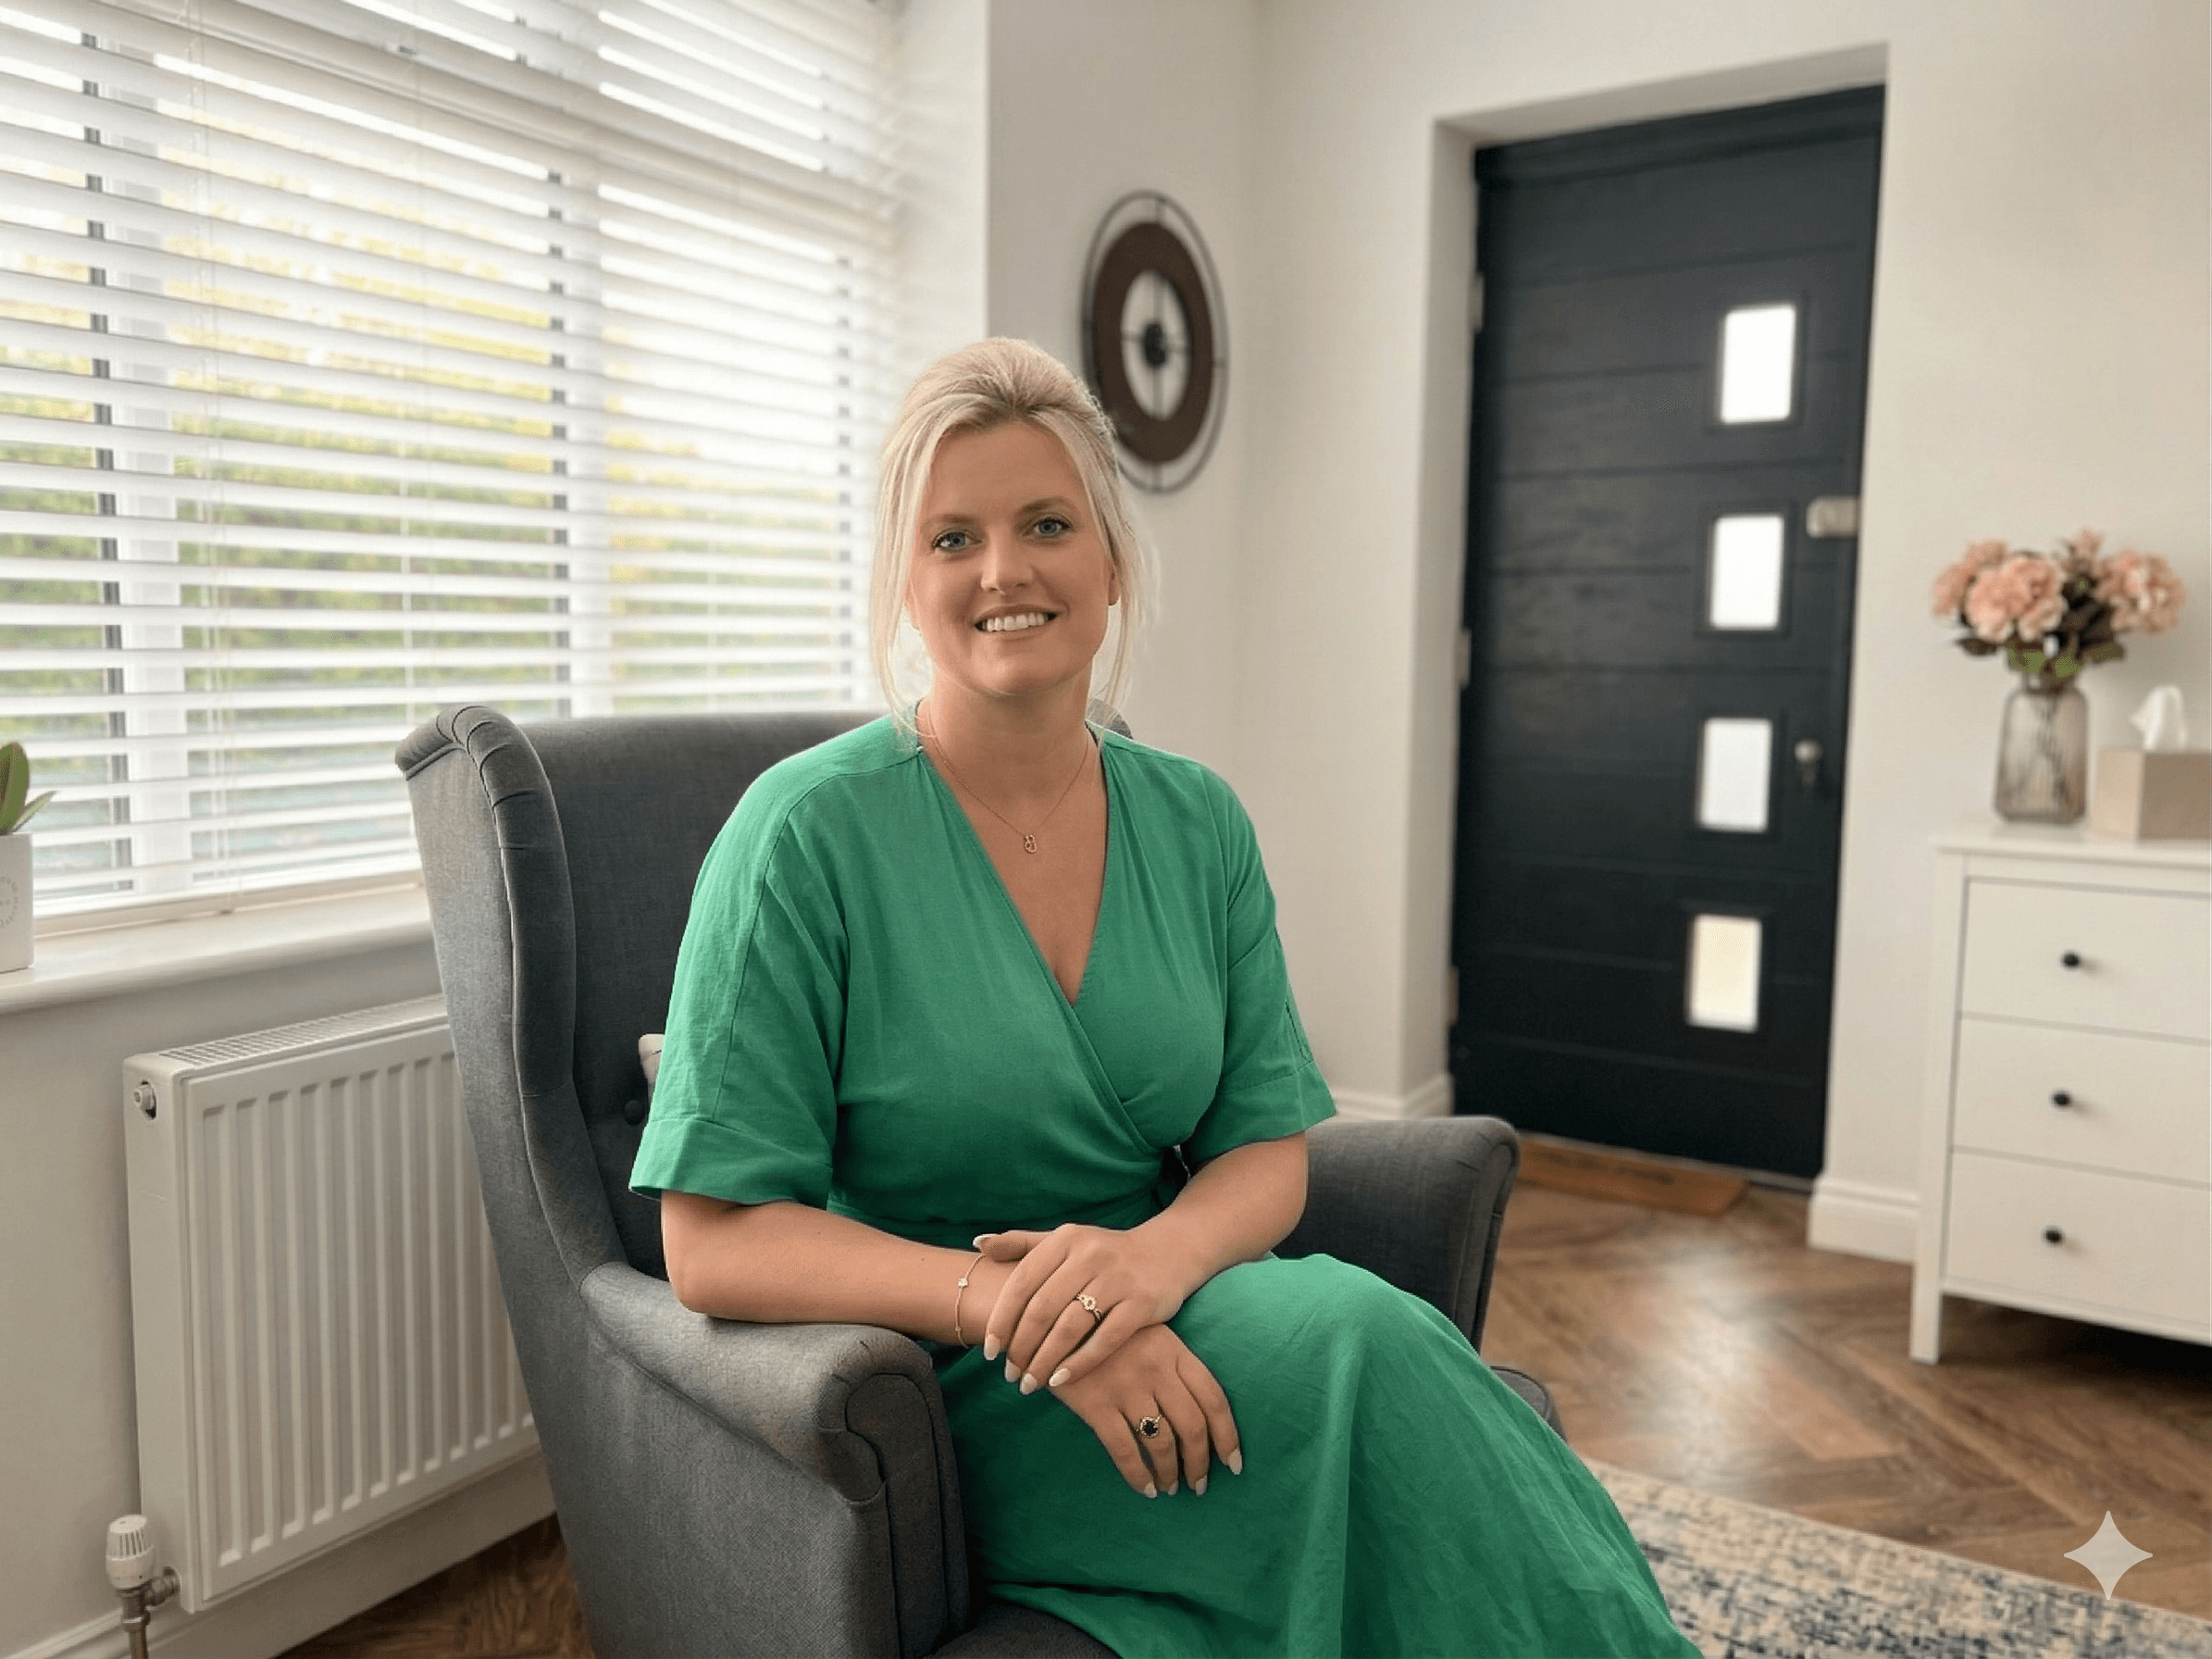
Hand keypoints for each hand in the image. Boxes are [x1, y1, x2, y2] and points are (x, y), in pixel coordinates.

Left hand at [976, 1224, 1192, 1392]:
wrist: (1168, 1252)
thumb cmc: (1105, 1253)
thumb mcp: (1065, 1240)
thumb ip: (1022, 1243)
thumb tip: (979, 1244)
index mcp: (1065, 1239)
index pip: (1022, 1282)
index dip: (1001, 1319)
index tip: (989, 1351)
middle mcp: (1090, 1255)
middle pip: (1042, 1309)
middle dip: (1020, 1347)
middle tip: (1009, 1374)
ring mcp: (1118, 1279)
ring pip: (1070, 1328)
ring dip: (1045, 1361)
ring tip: (1030, 1383)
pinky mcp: (1142, 1304)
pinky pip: (1105, 1340)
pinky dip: (1079, 1363)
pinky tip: (1061, 1379)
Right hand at [1049, 1324, 1241, 1497]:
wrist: (1053, 1314)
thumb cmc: (1104, 1327)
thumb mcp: (1147, 1332)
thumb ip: (1171, 1364)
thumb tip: (1197, 1414)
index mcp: (1174, 1350)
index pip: (1214, 1399)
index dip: (1228, 1436)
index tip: (1233, 1463)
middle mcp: (1156, 1369)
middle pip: (1193, 1426)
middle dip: (1200, 1462)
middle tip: (1200, 1485)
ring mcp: (1126, 1386)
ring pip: (1161, 1442)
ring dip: (1171, 1472)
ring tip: (1170, 1487)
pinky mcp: (1096, 1403)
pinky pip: (1125, 1450)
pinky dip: (1139, 1476)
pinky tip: (1145, 1489)